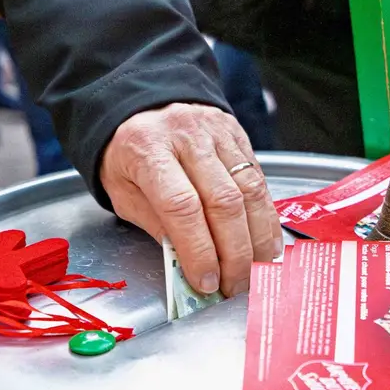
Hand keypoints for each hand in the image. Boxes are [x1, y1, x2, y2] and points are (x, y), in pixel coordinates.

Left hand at [100, 103, 281, 296]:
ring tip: (254, 273)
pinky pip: (261, 182)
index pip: (181, 205)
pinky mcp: (239, 137)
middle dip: (233, 253)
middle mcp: (188, 137)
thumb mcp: (122, 190)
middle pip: (224, 201)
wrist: (143, 103)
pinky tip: (266, 246)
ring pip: (250, 192)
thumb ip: (155, 224)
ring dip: (256, 240)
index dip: (198, 249)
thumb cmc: (128, 152)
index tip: (205, 281)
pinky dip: (267, 220)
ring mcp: (218, 134)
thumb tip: (189, 263)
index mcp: (149, 149)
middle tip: (233, 286)